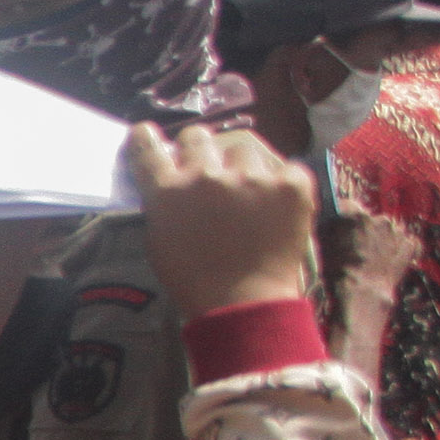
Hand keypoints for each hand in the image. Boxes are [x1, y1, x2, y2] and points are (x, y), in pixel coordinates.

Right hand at [135, 122, 315, 319]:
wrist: (244, 303)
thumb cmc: (193, 278)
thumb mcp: (159, 237)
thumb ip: (163, 201)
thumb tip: (169, 176)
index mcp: (168, 190)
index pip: (148, 146)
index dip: (147, 138)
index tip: (149, 136)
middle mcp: (207, 176)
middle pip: (197, 136)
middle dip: (198, 150)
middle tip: (206, 168)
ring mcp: (254, 177)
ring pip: (243, 145)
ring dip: (240, 161)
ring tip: (247, 185)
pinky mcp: (293, 184)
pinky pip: (284, 165)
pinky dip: (279, 178)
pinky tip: (273, 198)